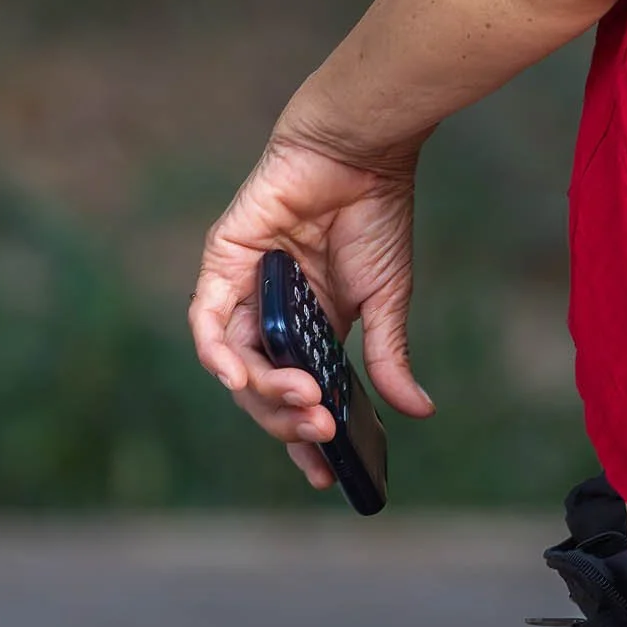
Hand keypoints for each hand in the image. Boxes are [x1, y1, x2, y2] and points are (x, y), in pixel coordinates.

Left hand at [188, 130, 435, 487]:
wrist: (361, 154)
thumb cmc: (376, 216)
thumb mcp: (387, 299)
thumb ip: (388, 355)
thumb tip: (418, 410)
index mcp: (311, 325)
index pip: (298, 393)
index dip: (306, 436)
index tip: (326, 472)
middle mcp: (271, 315)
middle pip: (264, 387)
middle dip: (290, 417)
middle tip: (322, 427)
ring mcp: (244, 291)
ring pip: (236, 363)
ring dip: (266, 392)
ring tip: (305, 399)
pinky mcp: (223, 263)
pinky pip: (208, 322)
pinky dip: (220, 355)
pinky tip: (242, 377)